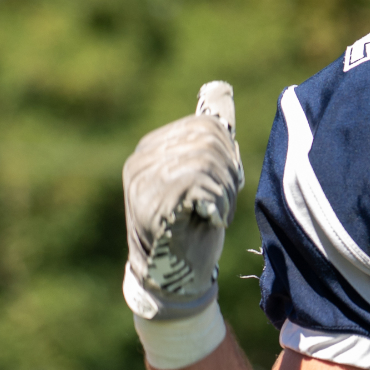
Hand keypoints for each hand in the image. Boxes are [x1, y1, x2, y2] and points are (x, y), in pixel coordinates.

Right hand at [122, 82, 244, 320]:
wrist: (171, 281)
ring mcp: (143, 181)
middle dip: (227, 173)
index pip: (204, 125)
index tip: (222, 186)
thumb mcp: (203, 179)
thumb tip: (220, 88)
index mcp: (151, 150)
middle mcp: (142, 160)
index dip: (227, 154)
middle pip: (208, 139)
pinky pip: (200, 182)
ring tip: (211, 214)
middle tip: (219, 204)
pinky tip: (206, 220)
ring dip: (223, 191)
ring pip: (206, 159)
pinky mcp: (152, 202)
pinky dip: (215, 203)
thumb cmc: (193, 230)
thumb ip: (209, 142)